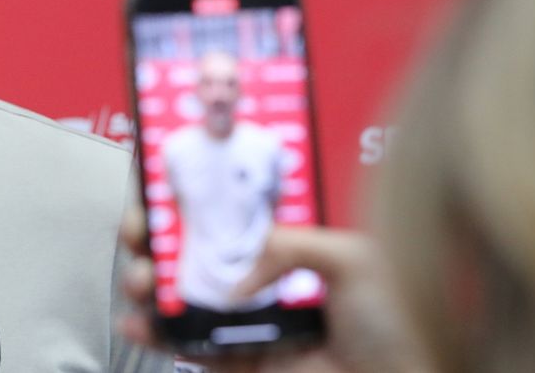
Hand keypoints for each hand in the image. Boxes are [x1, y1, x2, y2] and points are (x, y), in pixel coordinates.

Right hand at [117, 204, 428, 372]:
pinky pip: (188, 345)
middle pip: (191, 245)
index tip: (161, 180)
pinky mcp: (238, 360)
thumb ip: (290, 244)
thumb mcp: (355, 258)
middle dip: (156, 232)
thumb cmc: (397, 323)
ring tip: (141, 278)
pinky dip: (155, 334)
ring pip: (179, 292)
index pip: (229, 205)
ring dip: (147, 280)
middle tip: (142, 230)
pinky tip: (137, 322)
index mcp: (288, 239)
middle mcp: (260, 274)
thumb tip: (238, 273)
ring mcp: (245, 319)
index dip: (191, 191)